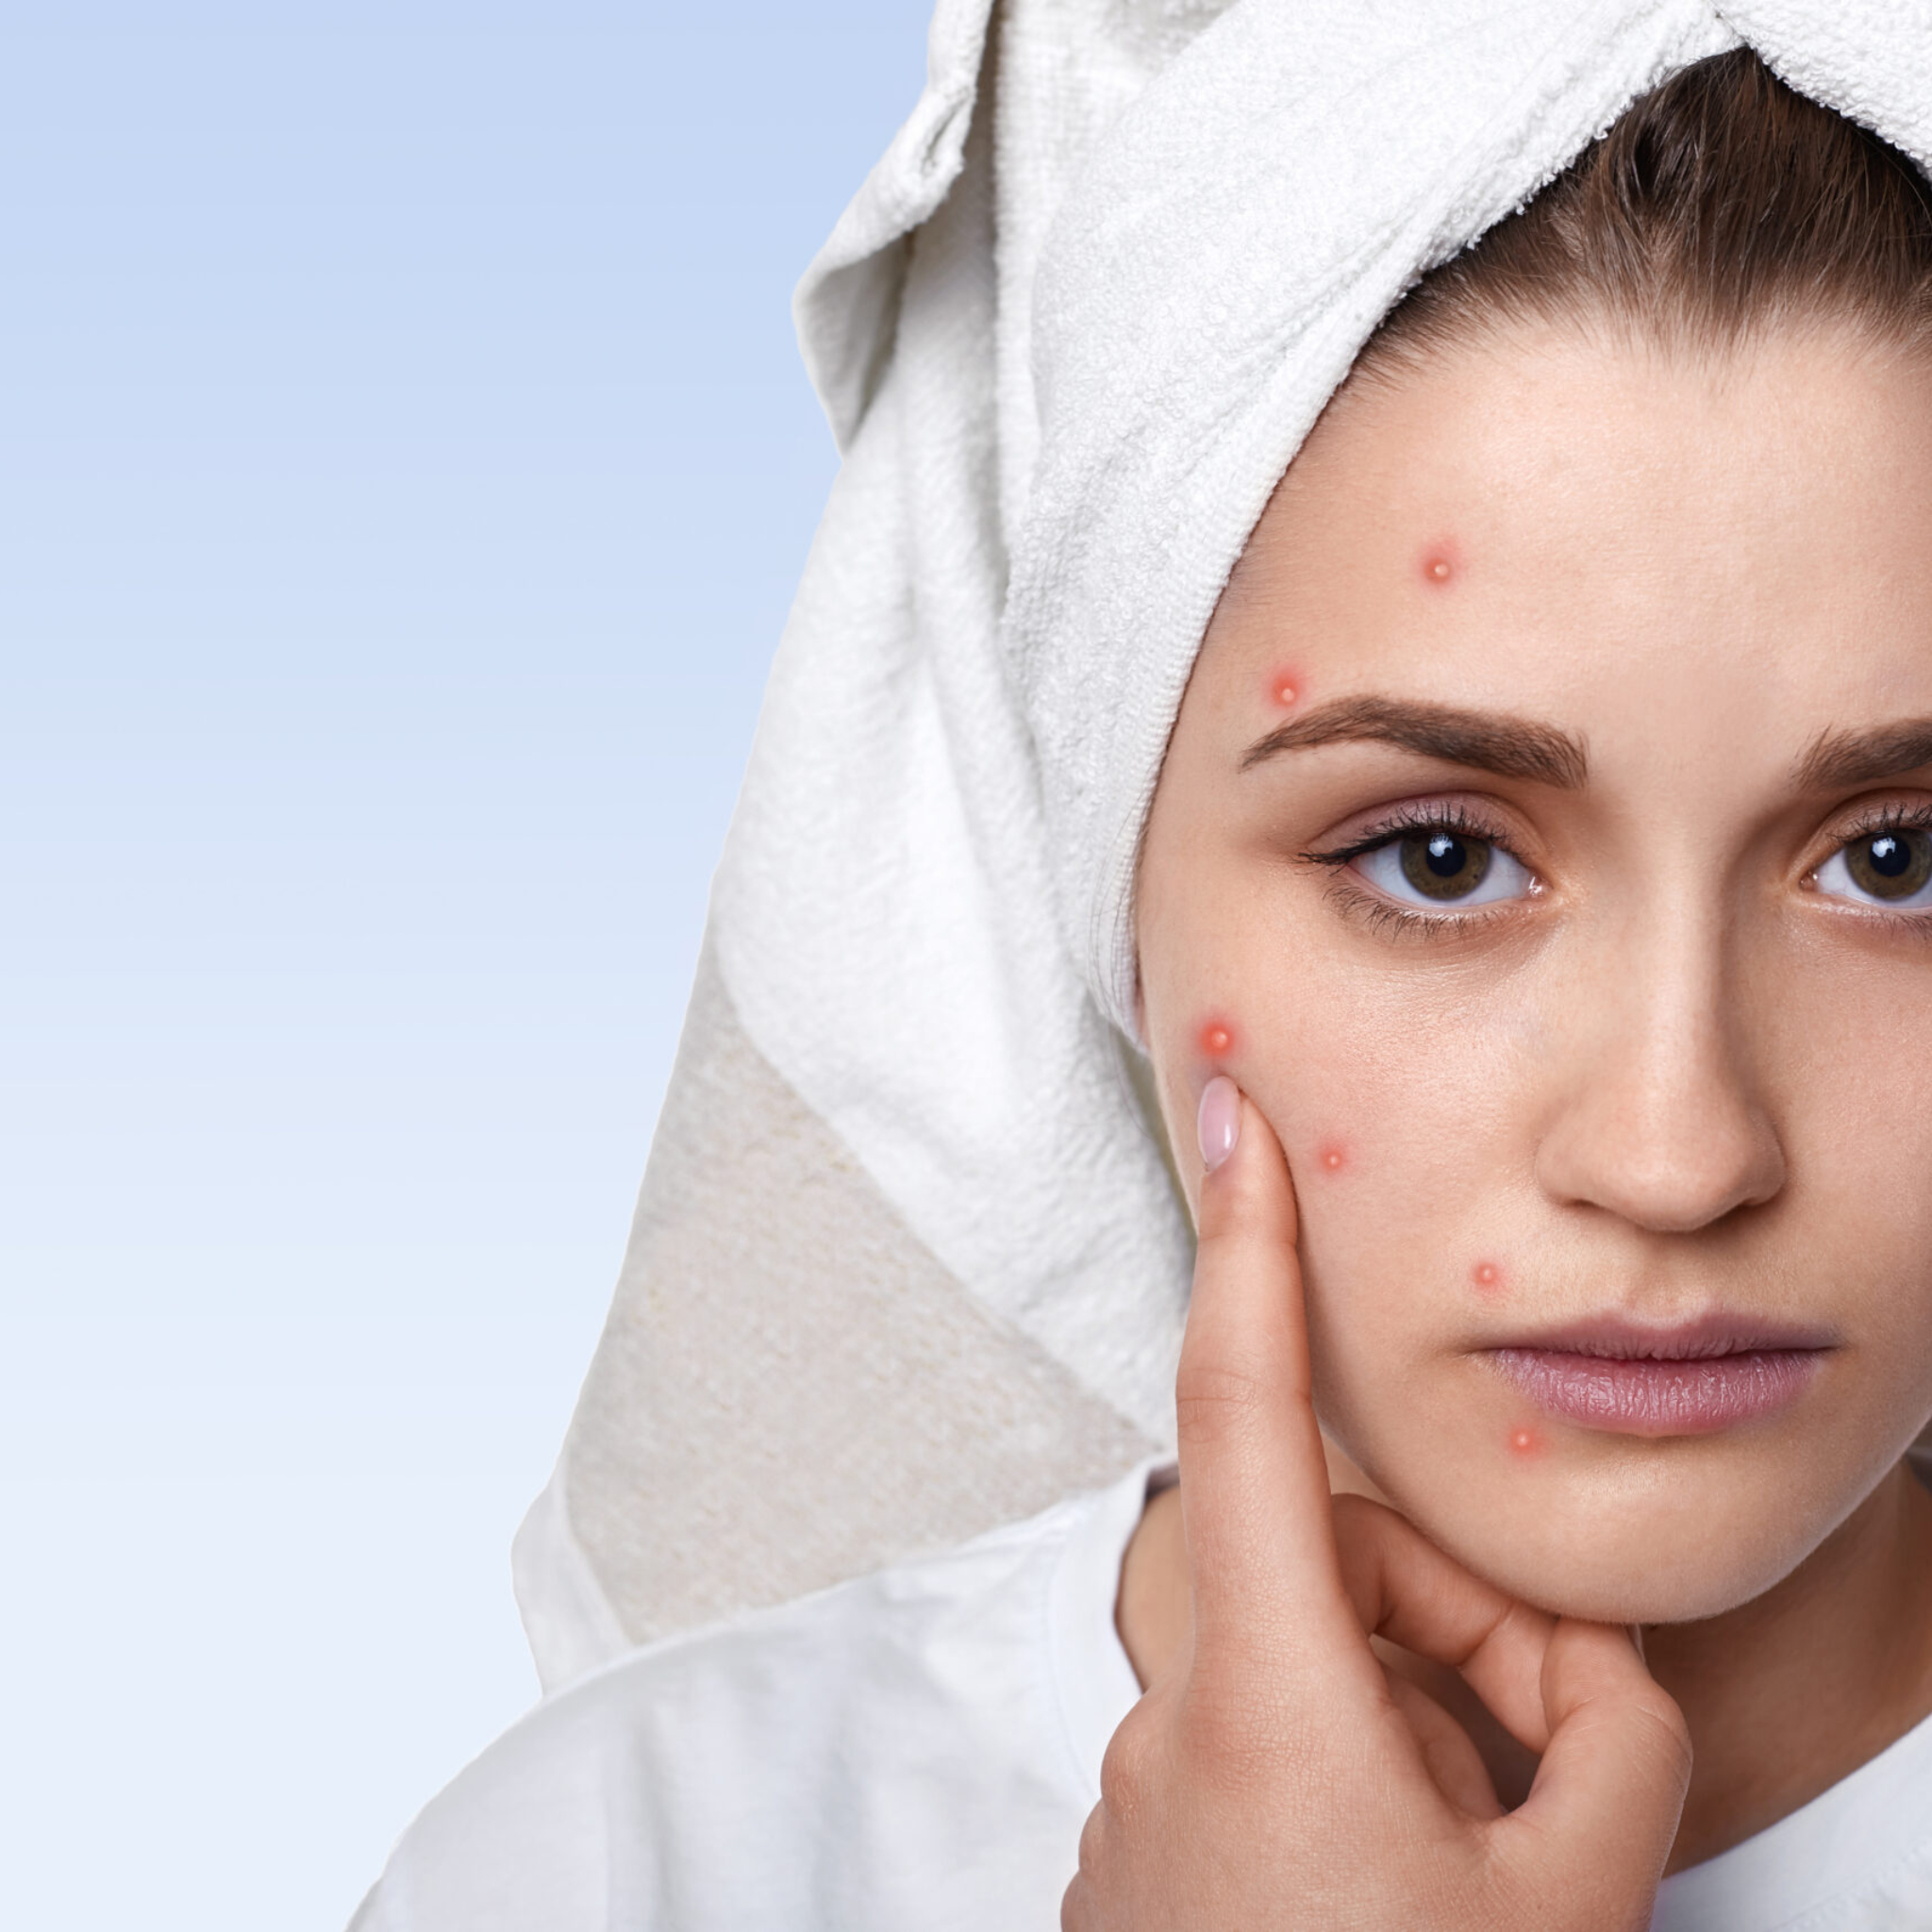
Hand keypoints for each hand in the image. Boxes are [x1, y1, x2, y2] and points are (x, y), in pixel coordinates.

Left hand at [1063, 1080, 1690, 1930]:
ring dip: (1421, 1731)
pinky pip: (1266, 1760)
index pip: (1240, 1408)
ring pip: (1317, 1680)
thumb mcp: (1567, 1904)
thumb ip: (1602, 1744)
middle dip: (1458, 1631)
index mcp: (1268, 1695)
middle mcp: (1177, 1715)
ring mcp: (1147, 1792)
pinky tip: (1408, 1906)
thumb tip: (1575, 1678)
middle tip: (1556, 1761)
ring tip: (1495, 1863)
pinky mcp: (1143, 1859)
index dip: (1243, 1246)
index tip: (1231, 1117)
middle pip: (1337, 1579)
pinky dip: (1355, 1794)